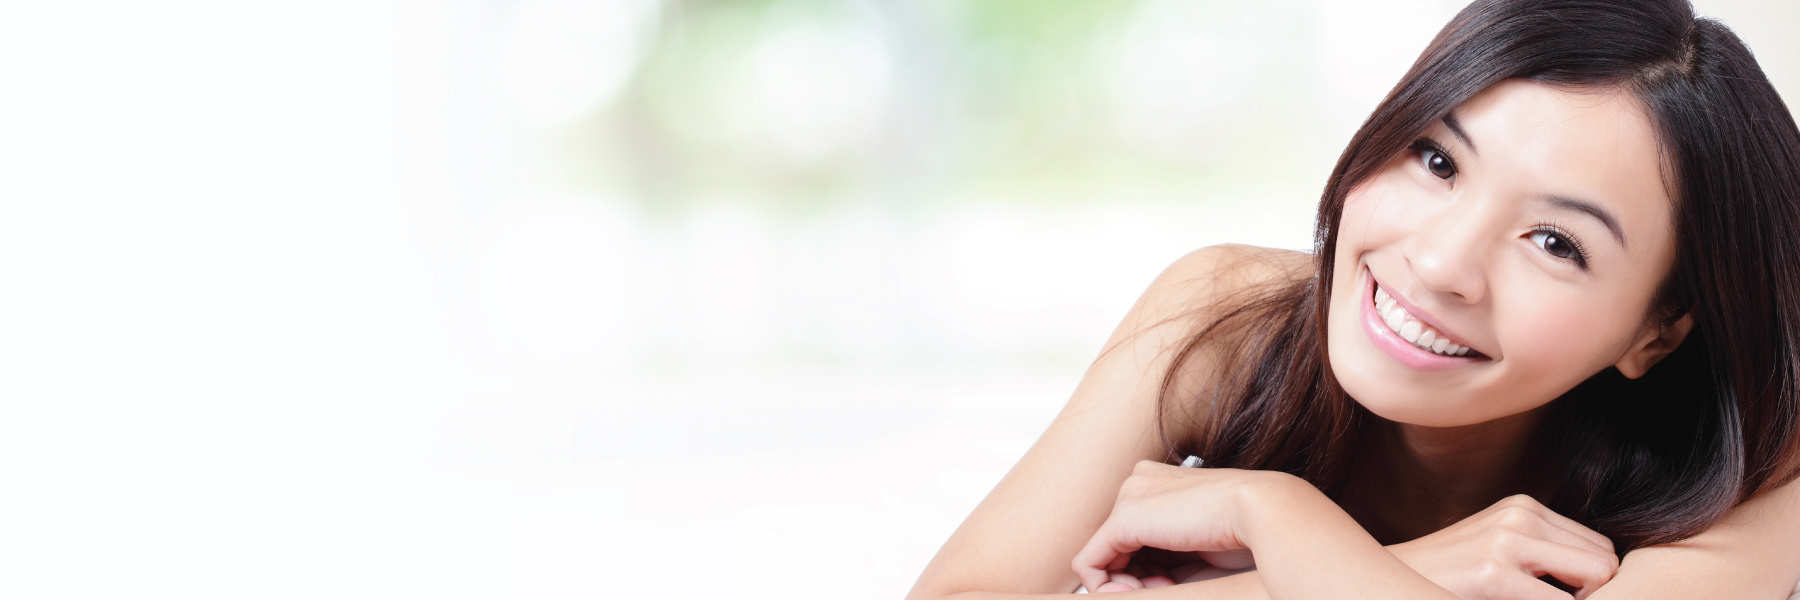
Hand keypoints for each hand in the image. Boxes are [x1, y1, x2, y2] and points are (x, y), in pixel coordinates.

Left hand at [1072, 460, 1291, 592]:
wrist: (1264, 511)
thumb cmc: (1245, 535)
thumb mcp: (1193, 550)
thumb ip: (1159, 563)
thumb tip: (1121, 586)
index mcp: (1161, 482)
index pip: (1135, 537)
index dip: (1147, 569)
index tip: (1173, 582)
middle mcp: (1139, 482)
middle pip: (1116, 547)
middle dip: (1137, 577)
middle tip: (1169, 585)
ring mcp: (1129, 496)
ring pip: (1100, 556)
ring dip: (1127, 584)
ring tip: (1165, 585)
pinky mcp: (1122, 518)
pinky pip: (1088, 564)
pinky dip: (1105, 586)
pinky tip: (1139, 590)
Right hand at [1388, 495, 1618, 599]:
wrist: (1392, 580)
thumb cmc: (1449, 577)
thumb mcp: (1498, 547)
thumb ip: (1543, 552)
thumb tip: (1603, 577)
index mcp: (1524, 507)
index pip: (1598, 546)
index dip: (1592, 583)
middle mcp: (1519, 515)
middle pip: (1604, 559)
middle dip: (1595, 594)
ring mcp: (1506, 541)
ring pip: (1597, 576)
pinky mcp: (1493, 573)